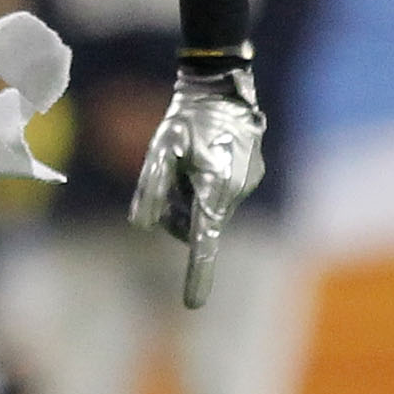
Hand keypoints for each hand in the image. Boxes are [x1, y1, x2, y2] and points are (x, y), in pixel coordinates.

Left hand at [126, 63, 266, 308]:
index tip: (193, 305)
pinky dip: (207, 184)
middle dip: (180, 211)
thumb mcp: (160, 152)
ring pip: (210, 209)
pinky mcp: (252, 175)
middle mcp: (236, 192)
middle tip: (169, 175)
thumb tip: (140, 225)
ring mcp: (248, 184)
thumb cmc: (186, 120)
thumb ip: (151, 190)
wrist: (222, 88)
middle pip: (199, 223)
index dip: (197, 275)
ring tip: (188, 160)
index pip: (204, 242)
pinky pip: (222, 194)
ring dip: (194, 196)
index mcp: (213, 189)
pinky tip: (204, 155)